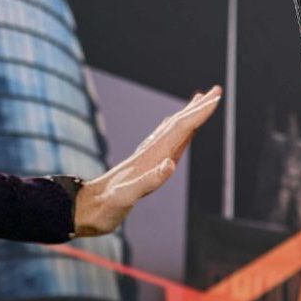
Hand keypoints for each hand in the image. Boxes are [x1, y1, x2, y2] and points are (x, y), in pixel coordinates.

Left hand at [72, 84, 221, 237]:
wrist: (84, 209)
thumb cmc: (105, 207)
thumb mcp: (125, 197)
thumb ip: (148, 181)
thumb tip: (170, 164)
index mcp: (150, 158)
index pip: (180, 130)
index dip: (199, 115)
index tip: (216, 99)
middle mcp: (149, 153)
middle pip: (178, 124)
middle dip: (198, 108)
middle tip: (217, 91)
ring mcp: (145, 158)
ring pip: (171, 130)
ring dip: (188, 115)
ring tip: (200, 102)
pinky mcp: (142, 166)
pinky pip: (165, 143)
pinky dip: (176, 132)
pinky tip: (177, 133)